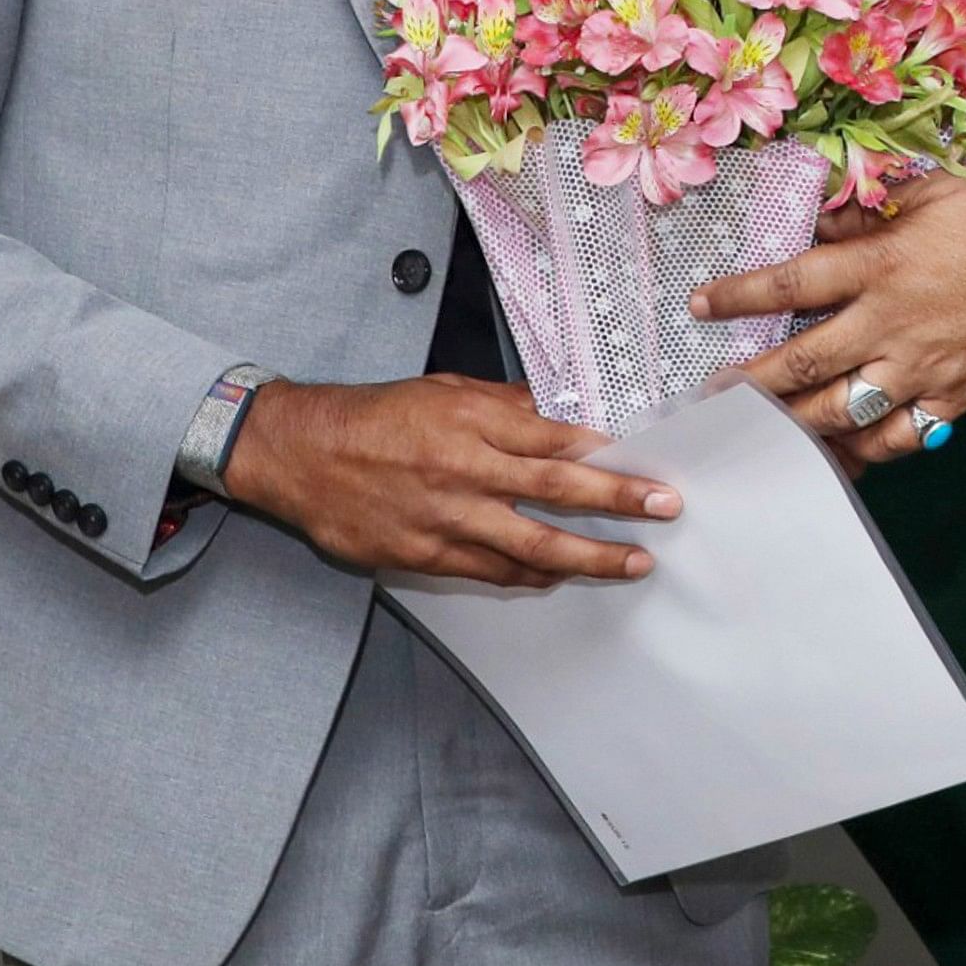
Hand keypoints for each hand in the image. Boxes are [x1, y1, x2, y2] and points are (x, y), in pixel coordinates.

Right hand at [226, 374, 678, 588]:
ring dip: (588, 555)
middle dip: (617, 502)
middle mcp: (465, 470)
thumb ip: (503, 404)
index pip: (554, 438)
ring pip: (531, 544)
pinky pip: (491, 572)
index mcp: (471, 421)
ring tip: (631, 563)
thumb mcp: (443, 389)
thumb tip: (557, 414)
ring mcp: (447, 517)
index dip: (605, 454)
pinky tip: (559, 576)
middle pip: (556, 489)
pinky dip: (531, 576)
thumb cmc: (374, 416)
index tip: (648, 462)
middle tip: (663, 510)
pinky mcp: (425, 554)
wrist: (302, 454)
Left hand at [697, 169, 965, 465]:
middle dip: (748, 383)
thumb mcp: (943, 190)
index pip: (791, 282)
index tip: (700, 304)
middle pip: (800, 364)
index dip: (738, 295)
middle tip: (713, 393)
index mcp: (884, 265)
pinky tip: (842, 453)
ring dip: (793, 425)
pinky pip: (897, 439)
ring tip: (761, 430)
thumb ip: (881, 208)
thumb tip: (832, 218)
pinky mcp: (954, 400)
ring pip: (840, 412)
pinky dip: (865, 452)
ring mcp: (921, 370)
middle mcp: (891, 324)